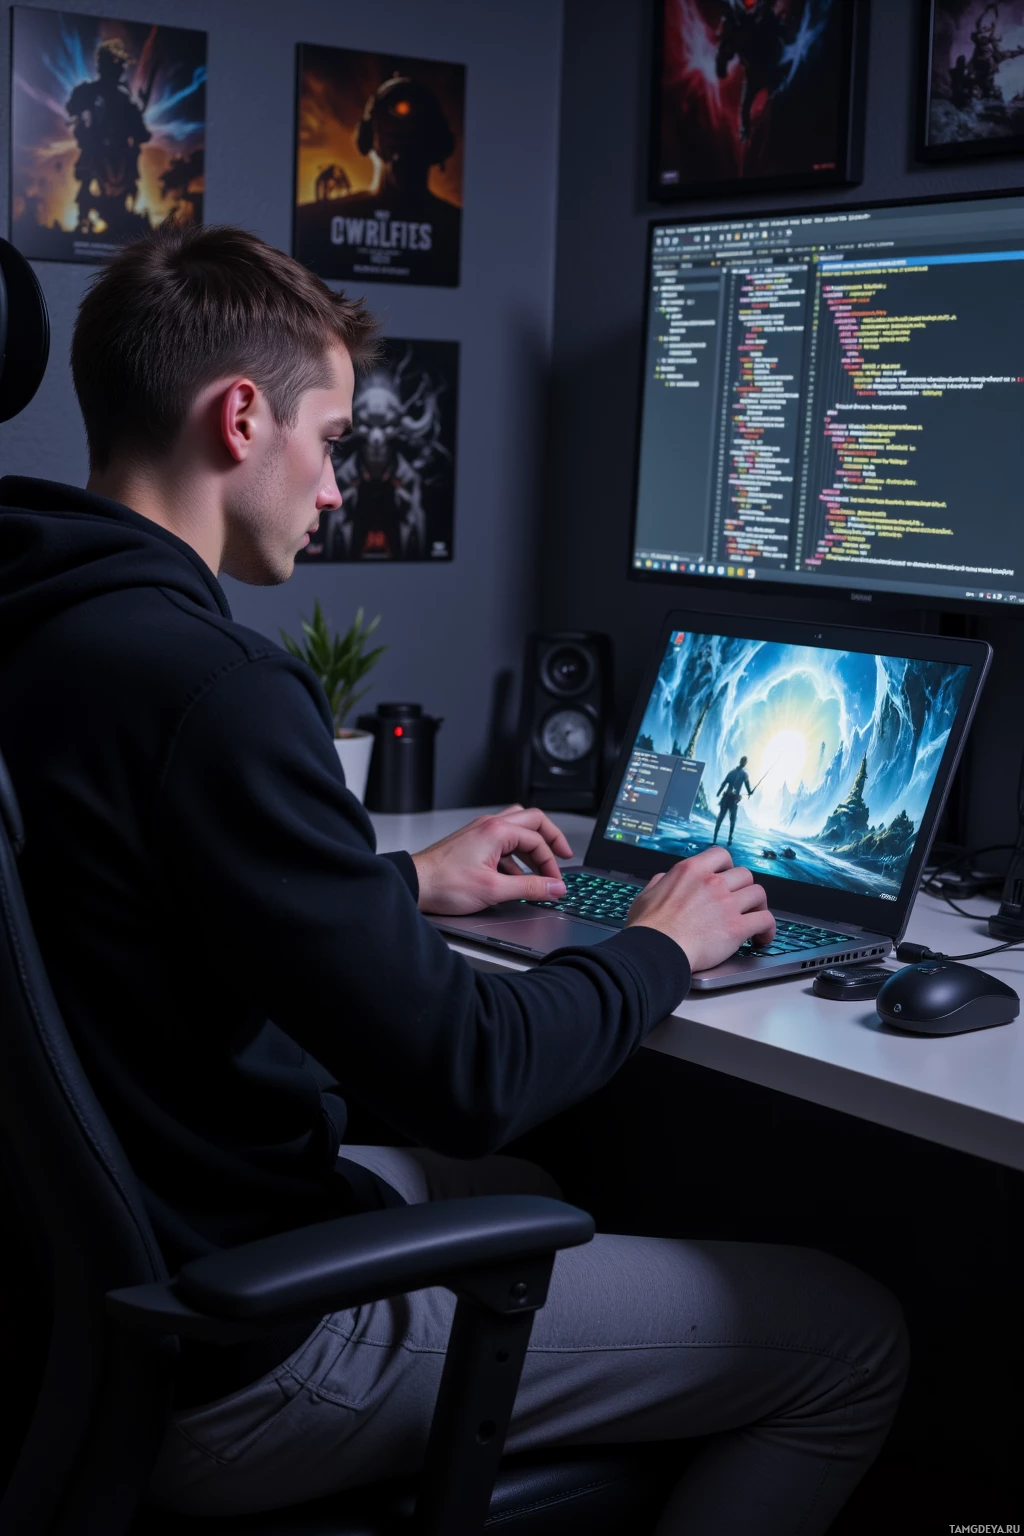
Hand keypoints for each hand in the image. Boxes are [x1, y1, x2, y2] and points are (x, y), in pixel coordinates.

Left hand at [411, 805, 572, 914]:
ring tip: (540, 868)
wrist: (414, 884)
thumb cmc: (444, 883)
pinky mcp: (472, 843)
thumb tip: (554, 888)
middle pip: (532, 821)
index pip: (537, 840)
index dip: (551, 863)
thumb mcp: (494, 890)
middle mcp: (489, 825)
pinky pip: (502, 841)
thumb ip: (530, 888)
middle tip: (563, 855)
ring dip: (532, 846)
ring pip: (517, 828)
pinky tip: (514, 876)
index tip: (556, 883)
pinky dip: (515, 855)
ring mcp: (479, 832)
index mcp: (496, 831)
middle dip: (550, 839)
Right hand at [626, 846, 774, 972]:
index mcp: (690, 870)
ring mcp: (726, 904)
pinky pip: (765, 920)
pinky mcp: (737, 927)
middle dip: (744, 888)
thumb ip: (660, 882)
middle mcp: (712, 882)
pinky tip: (762, 937)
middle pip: (744, 874)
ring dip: (759, 906)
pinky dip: (768, 928)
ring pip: (759, 894)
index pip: (721, 855)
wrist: (654, 951)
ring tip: (755, 918)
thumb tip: (663, 879)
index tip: (727, 877)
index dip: (728, 866)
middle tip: (741, 901)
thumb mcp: (647, 895)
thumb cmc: (648, 928)